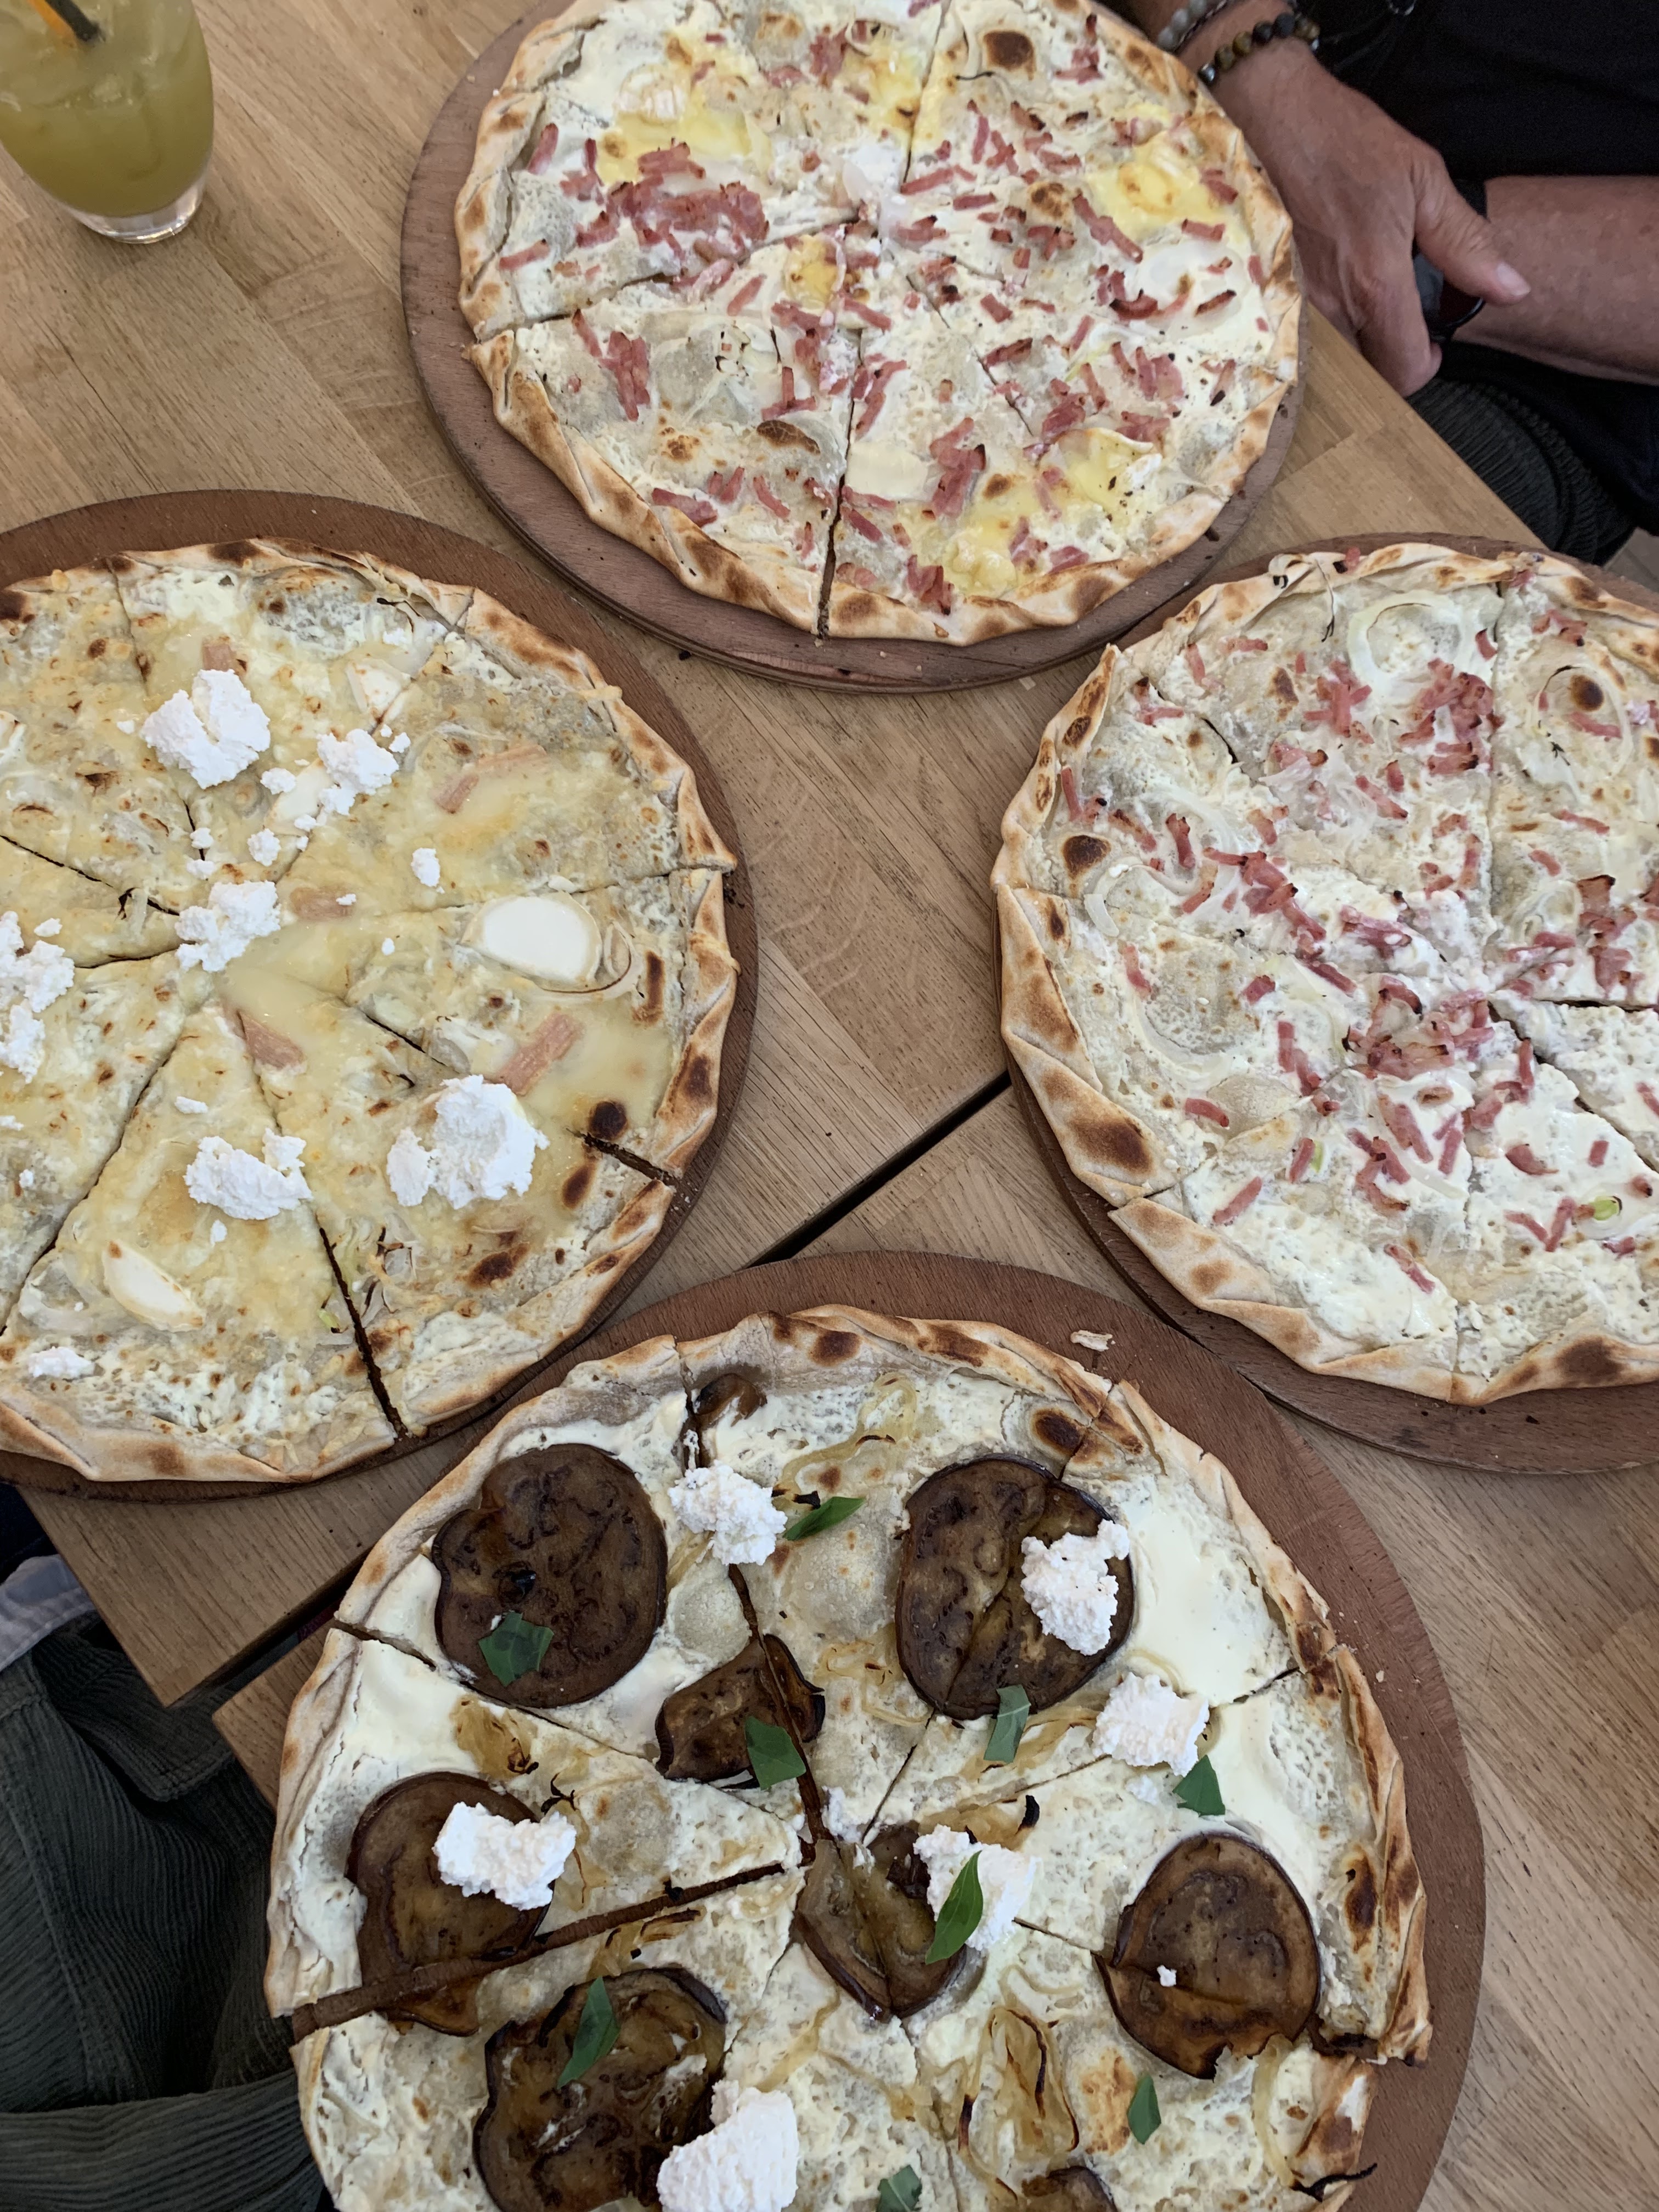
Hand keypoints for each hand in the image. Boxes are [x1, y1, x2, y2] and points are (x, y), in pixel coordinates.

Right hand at [1208, 39, 1529, 392]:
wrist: (1274, 120)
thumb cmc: (1347, 142)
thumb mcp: (1422, 180)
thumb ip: (1465, 244)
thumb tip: (1510, 288)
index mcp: (1376, 283)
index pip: (1406, 370)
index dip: (1426, 367)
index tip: (1432, 343)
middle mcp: (1333, 307)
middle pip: (1369, 376)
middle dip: (1391, 360)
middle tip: (1403, 324)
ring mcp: (1299, 308)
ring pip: (1338, 363)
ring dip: (1360, 349)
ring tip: (1371, 308)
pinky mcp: (1275, 299)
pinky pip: (1309, 342)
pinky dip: (1329, 336)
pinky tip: (1337, 298)